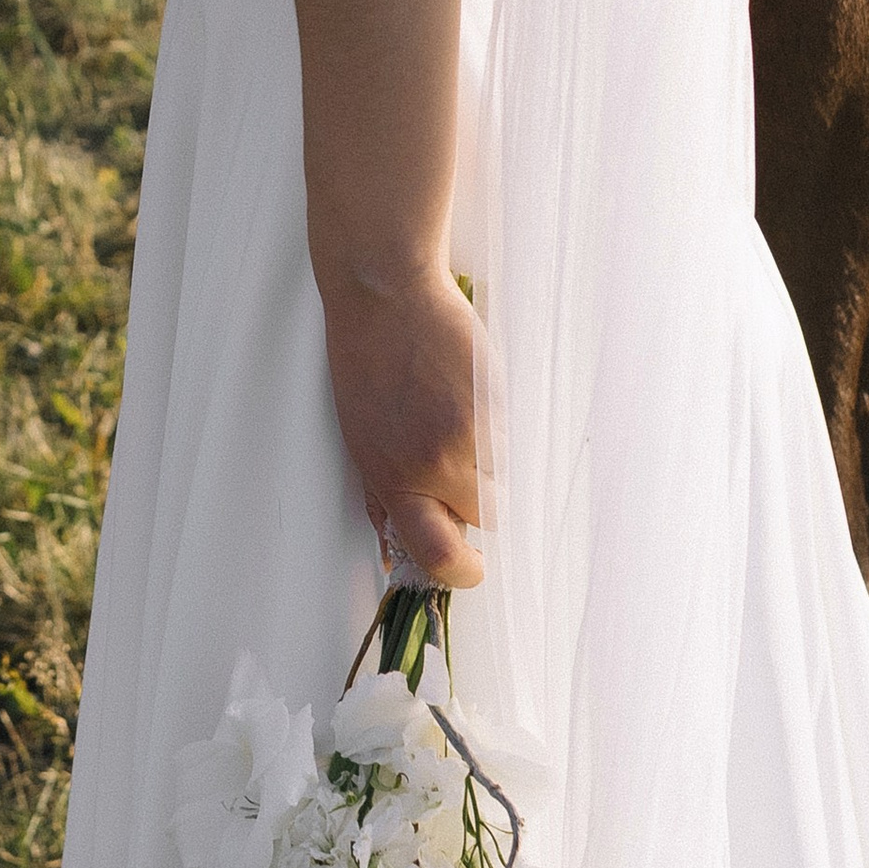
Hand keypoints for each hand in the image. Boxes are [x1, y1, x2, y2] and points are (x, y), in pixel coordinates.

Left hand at [322, 267, 483, 589]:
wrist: (386, 296)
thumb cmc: (365, 364)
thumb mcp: (360, 441)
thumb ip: (384, 498)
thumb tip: (397, 549)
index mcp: (393, 480)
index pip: (440, 556)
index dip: (462, 571)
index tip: (467, 565)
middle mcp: (434, 464)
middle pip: (487, 517)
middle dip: (477, 503)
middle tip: (456, 467)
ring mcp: (470, 433)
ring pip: (501, 474)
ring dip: (485, 459)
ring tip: (453, 415)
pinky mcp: (496, 403)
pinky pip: (508, 437)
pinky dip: (493, 425)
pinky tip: (464, 393)